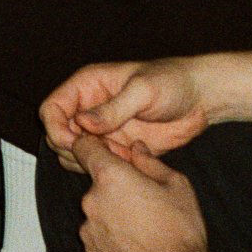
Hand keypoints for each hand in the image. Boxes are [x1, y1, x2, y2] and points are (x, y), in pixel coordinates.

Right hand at [42, 57, 210, 170]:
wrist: (199, 99)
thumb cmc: (172, 82)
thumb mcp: (143, 90)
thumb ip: (113, 108)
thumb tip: (82, 122)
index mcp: (88, 85)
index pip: (52, 108)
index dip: (56, 127)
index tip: (74, 141)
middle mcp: (89, 107)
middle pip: (57, 133)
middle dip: (71, 148)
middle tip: (100, 151)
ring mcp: (102, 129)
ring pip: (73, 152)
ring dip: (87, 160)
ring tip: (117, 155)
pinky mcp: (116, 147)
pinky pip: (96, 163)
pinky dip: (104, 168)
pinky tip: (127, 162)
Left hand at [76, 137, 227, 251]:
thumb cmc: (180, 231)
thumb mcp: (176, 185)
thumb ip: (150, 162)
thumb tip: (136, 149)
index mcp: (111, 177)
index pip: (84, 147)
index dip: (93, 145)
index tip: (104, 151)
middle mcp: (92, 202)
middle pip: (96, 186)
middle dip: (115, 189)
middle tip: (143, 202)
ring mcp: (88, 232)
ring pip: (98, 215)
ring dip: (113, 217)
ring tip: (142, 230)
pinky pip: (98, 241)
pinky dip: (111, 242)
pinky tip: (135, 249)